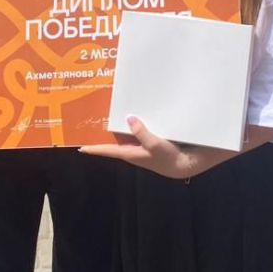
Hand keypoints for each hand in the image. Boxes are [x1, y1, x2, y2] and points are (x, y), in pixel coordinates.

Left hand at [80, 116, 233, 178]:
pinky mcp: (157, 140)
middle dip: (109, 130)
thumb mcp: (156, 145)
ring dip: (125, 123)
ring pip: (130, 133)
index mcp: (133, 154)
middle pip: (118, 139)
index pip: (109, 151)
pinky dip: (139, 122)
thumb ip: (142, 132)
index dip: (95, 149)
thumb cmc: (171, 158)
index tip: (81, 148)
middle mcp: (137, 150)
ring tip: (116, 108)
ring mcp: (147, 145)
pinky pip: (143, 129)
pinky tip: (140, 111)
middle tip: (97, 116)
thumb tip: (129, 118)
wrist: (191, 163)